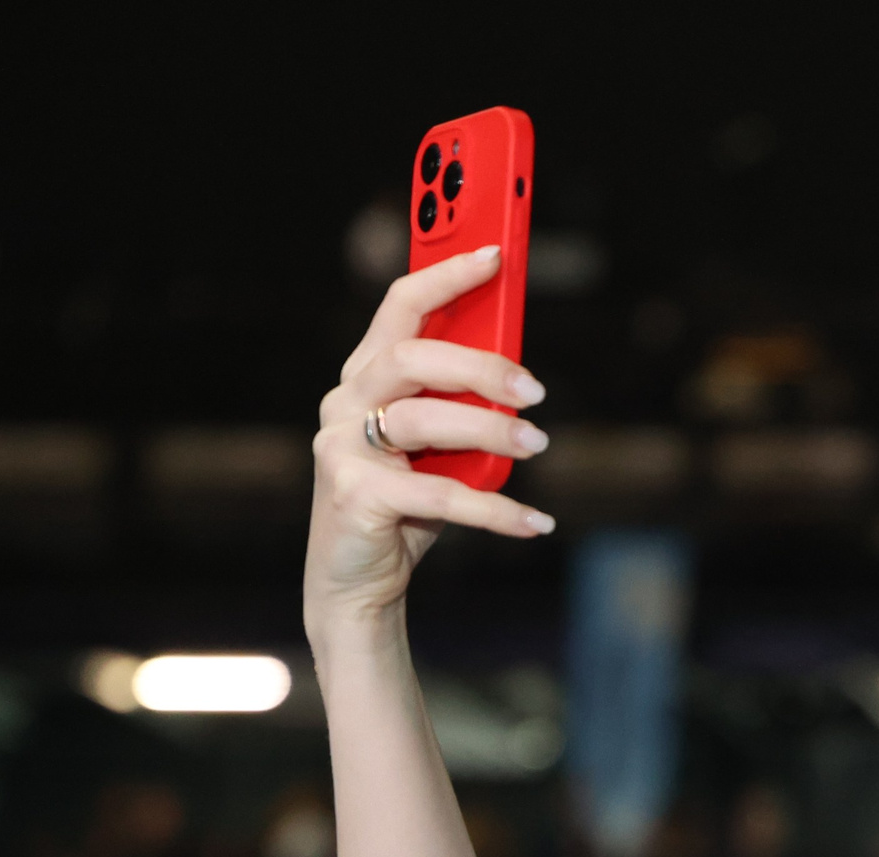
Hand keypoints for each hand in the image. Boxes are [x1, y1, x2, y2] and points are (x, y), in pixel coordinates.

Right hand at [307, 245, 552, 627]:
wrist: (359, 582)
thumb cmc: (407, 505)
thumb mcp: (441, 446)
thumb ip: (462, 405)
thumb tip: (520, 376)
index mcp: (366, 375)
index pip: (401, 305)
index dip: (446, 274)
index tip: (497, 254)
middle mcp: (346, 401)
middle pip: (413, 358)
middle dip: (481, 366)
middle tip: (536, 392)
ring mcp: (341, 446)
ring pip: (423, 420)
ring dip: (491, 430)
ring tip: (537, 443)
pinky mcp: (353, 494)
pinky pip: (437, 494)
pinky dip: (494, 510)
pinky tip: (534, 521)